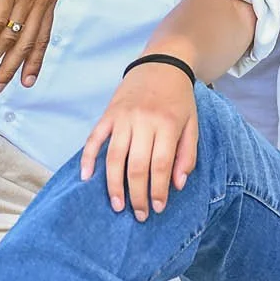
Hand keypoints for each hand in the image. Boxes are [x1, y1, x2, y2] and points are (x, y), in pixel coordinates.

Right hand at [80, 61, 197, 219]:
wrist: (161, 65)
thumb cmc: (179, 99)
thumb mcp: (192, 124)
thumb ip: (187, 155)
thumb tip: (177, 185)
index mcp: (168, 125)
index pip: (160, 165)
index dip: (158, 190)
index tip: (158, 208)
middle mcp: (144, 121)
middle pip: (137, 166)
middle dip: (137, 195)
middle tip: (139, 214)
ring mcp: (123, 117)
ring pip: (114, 157)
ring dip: (114, 185)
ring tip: (117, 205)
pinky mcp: (108, 114)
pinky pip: (94, 138)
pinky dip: (88, 158)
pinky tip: (87, 177)